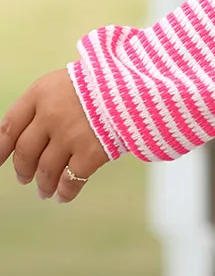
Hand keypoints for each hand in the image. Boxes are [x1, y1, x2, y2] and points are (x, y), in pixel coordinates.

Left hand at [0, 70, 108, 202]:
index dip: (1, 148)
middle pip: (25, 152)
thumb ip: (47, 102)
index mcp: (41, 93)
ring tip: (44, 191)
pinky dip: (65, 192)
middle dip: (23, 169)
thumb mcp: (69, 80)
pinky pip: (71, 180)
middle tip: (24, 178)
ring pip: (45, 170)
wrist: (140, 82)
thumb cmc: (106, 80)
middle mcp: (50, 115)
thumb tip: (30, 133)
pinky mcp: (91, 153)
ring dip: (43, 184)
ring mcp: (70, 135)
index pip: (9, 126)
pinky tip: (63, 196)